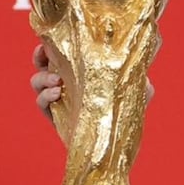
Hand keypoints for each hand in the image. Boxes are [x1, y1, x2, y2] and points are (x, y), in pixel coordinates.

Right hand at [29, 44, 154, 119]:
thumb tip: (146, 79)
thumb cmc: (122, 117)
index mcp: (81, 71)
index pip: (63, 50)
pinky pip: (41, 103)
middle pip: (42, 62)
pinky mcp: (54, 116)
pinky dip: (45, 96)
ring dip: (42, 78)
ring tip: (57, 82)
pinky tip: (57, 94)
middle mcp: (66, 81)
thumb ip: (142, 85)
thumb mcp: (135, 96)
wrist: (113, 147)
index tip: (55, 37)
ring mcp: (57, 99)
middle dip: (40, 55)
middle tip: (45, 54)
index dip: (55, 41)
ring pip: (37, 81)